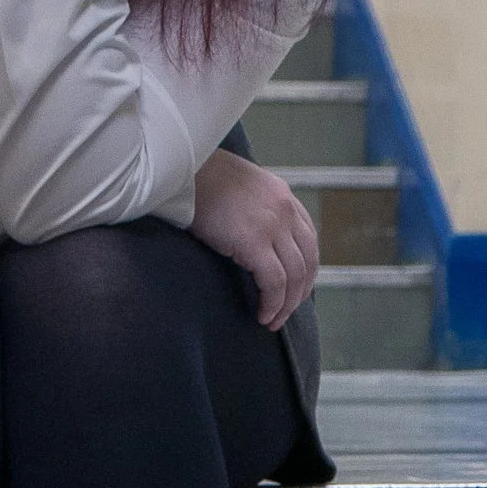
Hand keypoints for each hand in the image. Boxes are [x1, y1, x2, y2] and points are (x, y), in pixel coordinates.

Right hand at [191, 150, 319, 331]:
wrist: (178, 167)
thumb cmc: (197, 178)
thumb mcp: (238, 186)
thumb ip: (253, 206)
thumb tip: (249, 233)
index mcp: (282, 195)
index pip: (307, 237)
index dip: (305, 267)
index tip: (295, 286)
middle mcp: (285, 209)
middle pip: (308, 259)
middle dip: (301, 291)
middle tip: (287, 311)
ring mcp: (273, 225)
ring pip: (295, 275)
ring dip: (287, 304)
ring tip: (273, 320)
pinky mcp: (254, 242)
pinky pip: (275, 282)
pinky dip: (273, 303)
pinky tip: (264, 315)